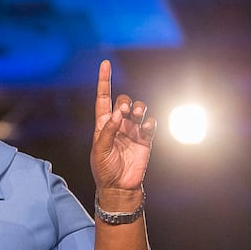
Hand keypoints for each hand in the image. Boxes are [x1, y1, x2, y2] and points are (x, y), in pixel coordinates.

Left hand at [90, 60, 156, 197]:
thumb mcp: (100, 149)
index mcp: (103, 124)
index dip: (104, 80)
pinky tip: (146, 127)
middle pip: (122, 101)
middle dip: (124, 101)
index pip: (103, 98)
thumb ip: (108, 130)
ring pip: (139, 109)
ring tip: (136, 114)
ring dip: (139, 108)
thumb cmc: (104, 169)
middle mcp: (118, 124)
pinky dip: (150, 122)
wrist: (118, 186)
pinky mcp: (145, 139)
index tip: (105, 63)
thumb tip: (117, 113)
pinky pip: (150, 124)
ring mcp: (132, 131)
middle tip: (124, 111)